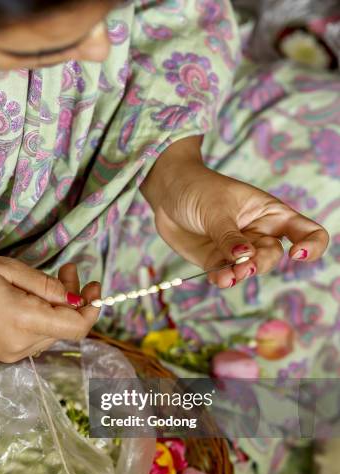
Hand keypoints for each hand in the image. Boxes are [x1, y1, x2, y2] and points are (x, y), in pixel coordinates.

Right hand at [0, 252, 99, 361]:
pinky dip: (44, 317)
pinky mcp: (4, 353)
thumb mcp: (6, 268)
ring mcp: (11, 352)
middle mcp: (20, 344)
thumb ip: (45, 285)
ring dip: (59, 308)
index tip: (95, 287)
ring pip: (53, 332)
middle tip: (69, 270)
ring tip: (54, 278)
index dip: (92, 309)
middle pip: (66, 328)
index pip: (76, 327)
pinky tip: (36, 298)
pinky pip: (36, 337)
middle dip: (74, 300)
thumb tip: (75, 299)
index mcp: (23, 321)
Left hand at [141, 137, 328, 287]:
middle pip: (273, 256)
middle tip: (244, 265)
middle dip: (261, 263)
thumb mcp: (217, 208)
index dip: (312, 245)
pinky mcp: (216, 260)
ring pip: (250, 269)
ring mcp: (237, 249)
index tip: (297, 253)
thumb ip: (230, 236)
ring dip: (241, 275)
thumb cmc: (198, 188)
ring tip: (228, 275)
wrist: (166, 193)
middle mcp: (259, 233)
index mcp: (270, 212)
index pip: (306, 231)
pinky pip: (226, 275)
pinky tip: (218, 278)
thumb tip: (246, 258)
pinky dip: (224, 279)